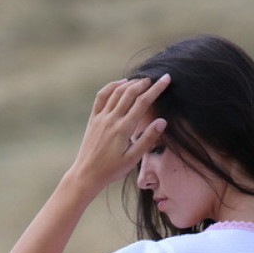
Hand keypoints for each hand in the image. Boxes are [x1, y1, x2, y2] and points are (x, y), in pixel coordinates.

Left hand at [69, 75, 169, 193]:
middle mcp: (112, 119)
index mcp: (123, 129)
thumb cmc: (112, 169)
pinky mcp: (93, 118)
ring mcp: (101, 117)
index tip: (166, 79)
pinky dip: (112, 86)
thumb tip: (162, 121)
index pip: (143, 103)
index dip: (156, 89)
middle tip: (155, 78)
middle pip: (130, 93)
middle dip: (144, 83)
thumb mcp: (133, 158)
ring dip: (130, 83)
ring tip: (141, 80)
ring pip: (116, 92)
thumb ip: (147, 139)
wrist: (87, 173)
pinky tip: (120, 84)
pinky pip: (102, 96)